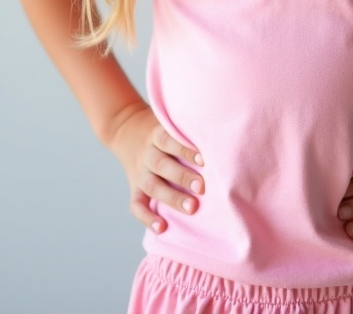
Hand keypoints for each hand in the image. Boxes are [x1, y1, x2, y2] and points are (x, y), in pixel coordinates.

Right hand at [106, 104, 204, 233]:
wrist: (128, 132)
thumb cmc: (166, 133)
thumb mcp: (172, 124)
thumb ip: (189, 132)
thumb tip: (224, 139)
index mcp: (156, 136)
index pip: (168, 140)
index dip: (184, 149)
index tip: (203, 159)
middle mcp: (147, 154)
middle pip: (161, 164)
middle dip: (182, 176)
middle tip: (202, 187)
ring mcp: (139, 173)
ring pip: (151, 185)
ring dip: (171, 197)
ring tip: (192, 208)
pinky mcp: (134, 190)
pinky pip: (136, 205)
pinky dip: (147, 218)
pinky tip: (162, 228)